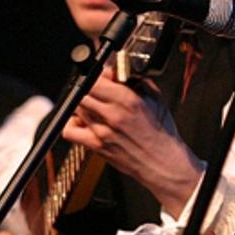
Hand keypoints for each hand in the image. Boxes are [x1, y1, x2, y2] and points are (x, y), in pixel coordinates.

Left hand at [64, 73, 203, 212]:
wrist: (163, 163)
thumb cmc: (161, 134)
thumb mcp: (156, 99)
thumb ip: (136, 81)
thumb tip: (118, 71)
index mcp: (128, 100)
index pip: (96, 79)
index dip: (96, 75)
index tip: (102, 77)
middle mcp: (113, 115)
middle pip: (82, 92)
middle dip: (87, 88)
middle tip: (95, 91)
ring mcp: (102, 131)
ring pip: (76, 108)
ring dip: (81, 104)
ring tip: (93, 106)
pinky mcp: (96, 146)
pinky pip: (70, 131)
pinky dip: (71, 124)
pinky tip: (82, 122)